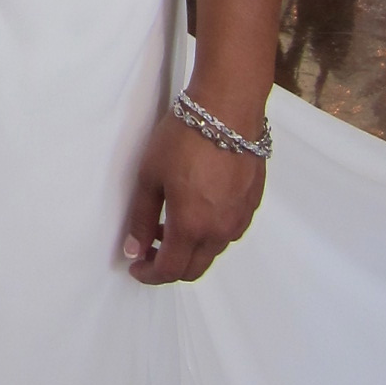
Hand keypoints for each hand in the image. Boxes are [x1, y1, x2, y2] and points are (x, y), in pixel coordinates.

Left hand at [122, 106, 264, 284]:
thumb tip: (134, 251)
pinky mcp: (252, 204)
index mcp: (192, 227)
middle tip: (150, 251)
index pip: (170, 270)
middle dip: (170, 267)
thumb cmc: (184, 139)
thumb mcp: (150, 176)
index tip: (136, 266)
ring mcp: (240, 219)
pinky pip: (228, 231)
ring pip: (213, 251)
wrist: (228, 110)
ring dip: (190, 248)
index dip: (150, 274)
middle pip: (194, 269)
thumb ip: (141, 218)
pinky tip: (198, 208)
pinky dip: (209, 232)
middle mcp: (220, 231)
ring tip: (170, 224)